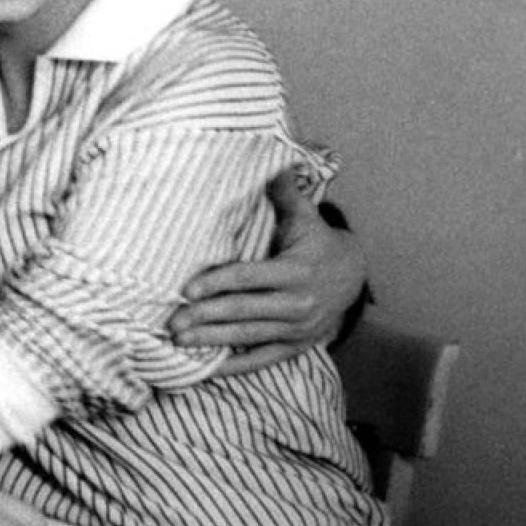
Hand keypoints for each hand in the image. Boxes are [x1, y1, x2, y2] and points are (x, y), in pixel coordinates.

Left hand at [171, 169, 366, 373]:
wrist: (353, 277)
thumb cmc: (316, 242)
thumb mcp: (305, 216)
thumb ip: (284, 193)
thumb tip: (271, 158)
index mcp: (297, 270)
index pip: (250, 278)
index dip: (218, 283)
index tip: (187, 290)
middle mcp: (298, 303)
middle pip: (245, 311)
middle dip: (207, 318)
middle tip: (172, 321)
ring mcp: (298, 329)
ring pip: (249, 337)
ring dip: (212, 341)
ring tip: (179, 341)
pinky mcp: (297, 346)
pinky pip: (263, 359)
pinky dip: (235, 365)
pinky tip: (207, 368)